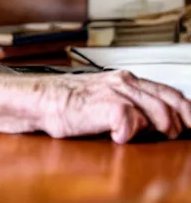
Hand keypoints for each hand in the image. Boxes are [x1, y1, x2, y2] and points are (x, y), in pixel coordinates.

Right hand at [38, 70, 190, 143]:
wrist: (41, 99)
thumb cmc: (67, 103)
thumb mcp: (104, 99)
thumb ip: (129, 105)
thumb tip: (155, 124)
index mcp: (127, 80)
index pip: (171, 94)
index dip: (187, 112)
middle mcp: (126, 82)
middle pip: (173, 103)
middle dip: (179, 124)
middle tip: (170, 137)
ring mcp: (118, 92)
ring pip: (161, 113)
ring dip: (157, 131)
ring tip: (136, 136)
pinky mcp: (108, 105)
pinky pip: (135, 121)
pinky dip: (130, 133)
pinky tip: (118, 136)